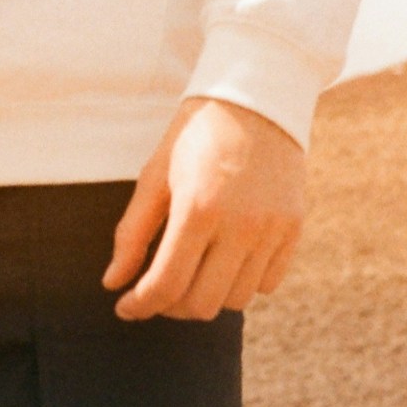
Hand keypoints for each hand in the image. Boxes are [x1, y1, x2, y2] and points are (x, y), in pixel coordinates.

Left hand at [103, 97, 305, 321]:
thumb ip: (132, 233)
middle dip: (171, 307)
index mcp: (198, 208)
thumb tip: (113, 284)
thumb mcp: (155, 174)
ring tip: (191, 273)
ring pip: (236, 300)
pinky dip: (242, 282)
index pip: (166, 284)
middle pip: (202, 303)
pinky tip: (225, 260)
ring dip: (207, 296)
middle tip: (156, 291)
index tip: (125, 307)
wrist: (255, 100)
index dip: (140, 305)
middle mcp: (240, 225)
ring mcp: (272, 230)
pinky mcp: (293, 229)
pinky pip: (267, 283)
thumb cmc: (195, 134)